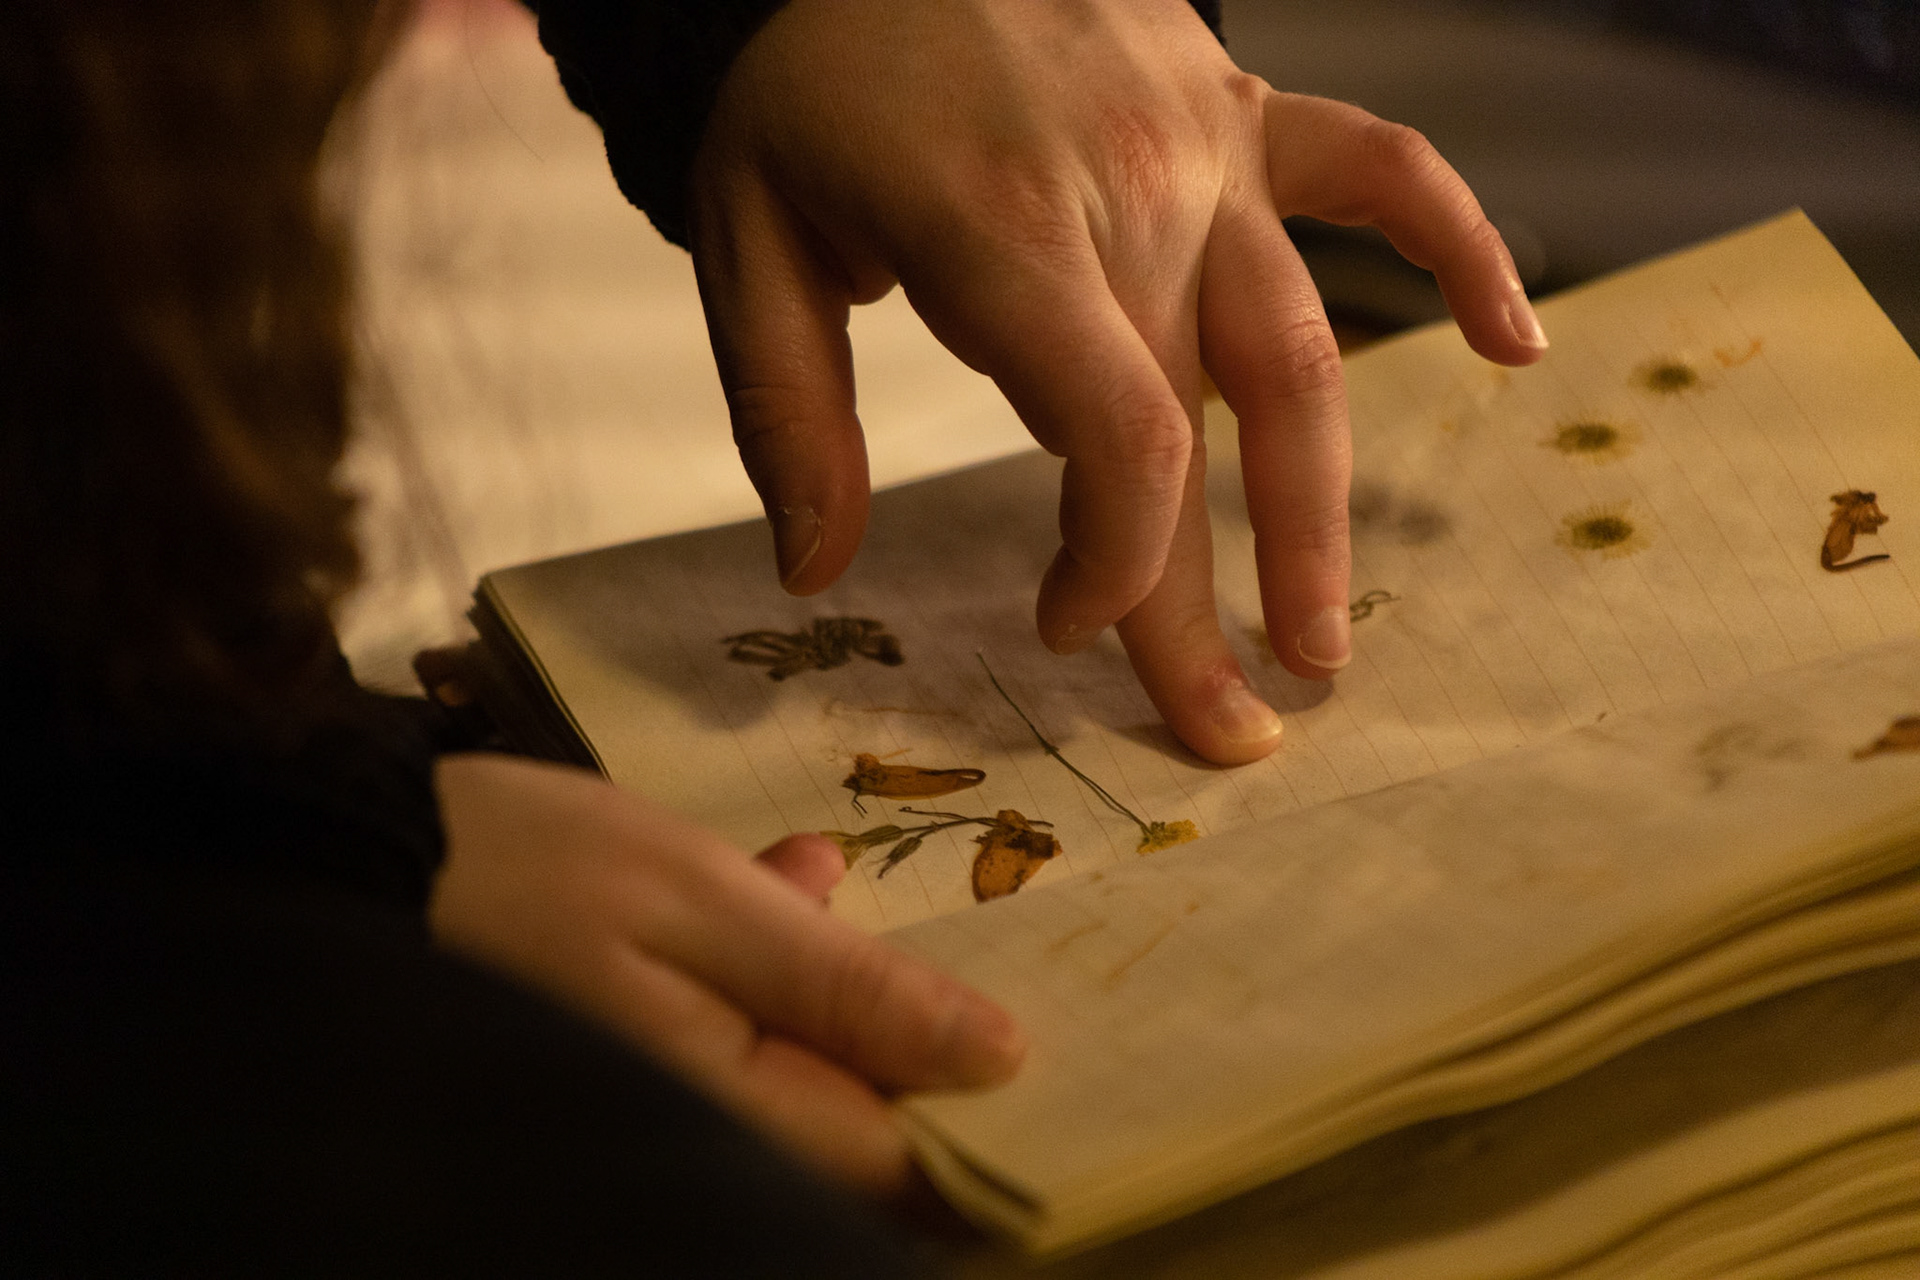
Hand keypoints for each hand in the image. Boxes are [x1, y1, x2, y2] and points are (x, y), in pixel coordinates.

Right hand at [428, 753, 1023, 1195]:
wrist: (352, 858)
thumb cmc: (520, 869)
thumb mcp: (699, 900)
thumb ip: (847, 987)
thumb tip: (999, 1058)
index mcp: (734, 1109)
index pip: (910, 1166)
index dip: (997, 1109)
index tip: (1066, 1034)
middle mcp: (707, 1132)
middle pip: (867, 1122)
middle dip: (921, 1031)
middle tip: (964, 933)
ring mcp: (668, 1099)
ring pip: (810, 1065)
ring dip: (843, 978)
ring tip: (828, 882)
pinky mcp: (638, 1055)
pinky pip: (745, 1033)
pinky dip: (775, 964)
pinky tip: (779, 883)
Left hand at [688, 0, 1546, 764]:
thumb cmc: (806, 82)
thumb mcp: (750, 240)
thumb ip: (790, 413)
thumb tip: (815, 572)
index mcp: (1008, 234)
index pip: (1120, 440)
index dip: (1118, 567)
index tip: (1069, 631)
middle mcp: (1138, 195)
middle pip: (1208, 433)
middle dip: (1217, 602)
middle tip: (1238, 730)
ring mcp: (1210, 146)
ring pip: (1303, 348)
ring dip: (1324, 507)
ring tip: (1327, 637)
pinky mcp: (1245, 107)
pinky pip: (1384, 173)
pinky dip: (1464, 249)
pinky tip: (1516, 344)